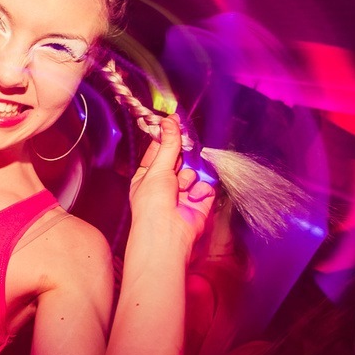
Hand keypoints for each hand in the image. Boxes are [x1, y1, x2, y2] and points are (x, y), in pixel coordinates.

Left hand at [129, 116, 214, 250]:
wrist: (167, 233)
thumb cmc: (152, 205)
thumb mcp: (157, 168)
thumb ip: (168, 145)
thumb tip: (170, 122)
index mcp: (148, 175)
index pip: (159, 149)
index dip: (167, 136)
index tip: (175, 122)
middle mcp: (165, 183)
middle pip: (180, 158)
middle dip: (183, 156)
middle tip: (184, 151)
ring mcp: (183, 192)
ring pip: (194, 170)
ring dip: (190, 176)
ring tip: (182, 188)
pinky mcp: (199, 201)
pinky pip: (206, 185)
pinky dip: (201, 190)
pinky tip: (193, 197)